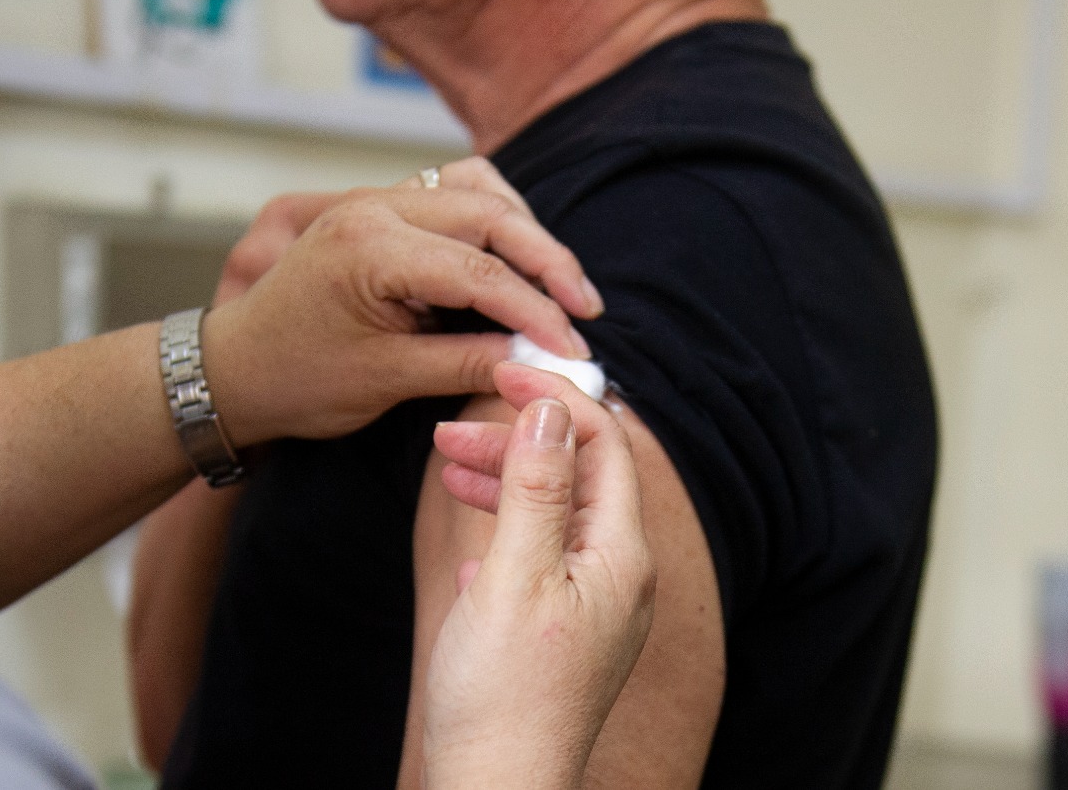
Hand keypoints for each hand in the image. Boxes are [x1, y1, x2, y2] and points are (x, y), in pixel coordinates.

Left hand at [201, 166, 600, 445]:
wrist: (235, 368)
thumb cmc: (296, 380)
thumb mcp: (386, 380)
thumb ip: (466, 363)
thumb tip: (537, 361)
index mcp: (370, 248)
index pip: (481, 270)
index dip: (537, 310)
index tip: (573, 346)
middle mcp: (374, 208)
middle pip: (490, 214)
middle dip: (546, 260)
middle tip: (585, 308)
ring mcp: (375, 202)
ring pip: (476, 191)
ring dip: (524, 231)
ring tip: (557, 283)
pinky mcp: (380, 210)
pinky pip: (452, 194)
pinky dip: (492, 221)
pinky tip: (513, 259)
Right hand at [422, 364, 655, 788]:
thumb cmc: (504, 693)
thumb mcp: (514, 574)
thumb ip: (535, 488)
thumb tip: (551, 410)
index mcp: (620, 556)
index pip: (605, 445)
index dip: (555, 400)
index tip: (500, 374)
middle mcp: (620, 578)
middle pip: (579, 478)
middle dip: (518, 441)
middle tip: (448, 429)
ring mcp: (594, 609)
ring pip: (556, 516)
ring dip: (505, 481)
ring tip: (447, 468)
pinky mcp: (564, 634)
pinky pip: (541, 558)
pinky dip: (504, 531)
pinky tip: (471, 546)